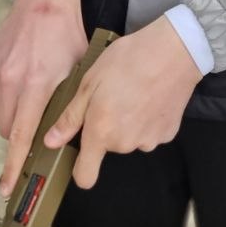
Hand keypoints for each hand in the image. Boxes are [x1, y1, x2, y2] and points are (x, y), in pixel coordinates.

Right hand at [0, 0, 86, 197]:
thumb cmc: (66, 34)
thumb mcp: (78, 69)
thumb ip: (70, 103)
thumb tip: (69, 135)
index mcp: (36, 83)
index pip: (21, 136)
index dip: (14, 165)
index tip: (7, 188)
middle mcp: (11, 81)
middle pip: (9, 131)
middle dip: (22, 137)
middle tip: (39, 125)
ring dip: (13, 118)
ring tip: (32, 98)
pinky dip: (4, 101)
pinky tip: (21, 86)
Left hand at [44, 16, 202, 188]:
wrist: (174, 50)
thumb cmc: (128, 60)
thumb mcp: (90, 81)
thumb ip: (70, 117)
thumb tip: (51, 142)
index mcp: (101, 132)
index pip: (85, 176)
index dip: (80, 168)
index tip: (80, 151)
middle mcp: (125, 143)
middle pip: (109, 146)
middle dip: (106, 127)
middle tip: (111, 95)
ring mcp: (150, 140)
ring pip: (130, 138)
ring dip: (128, 122)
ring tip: (133, 91)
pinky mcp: (169, 133)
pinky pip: (150, 132)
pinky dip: (148, 119)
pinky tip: (151, 95)